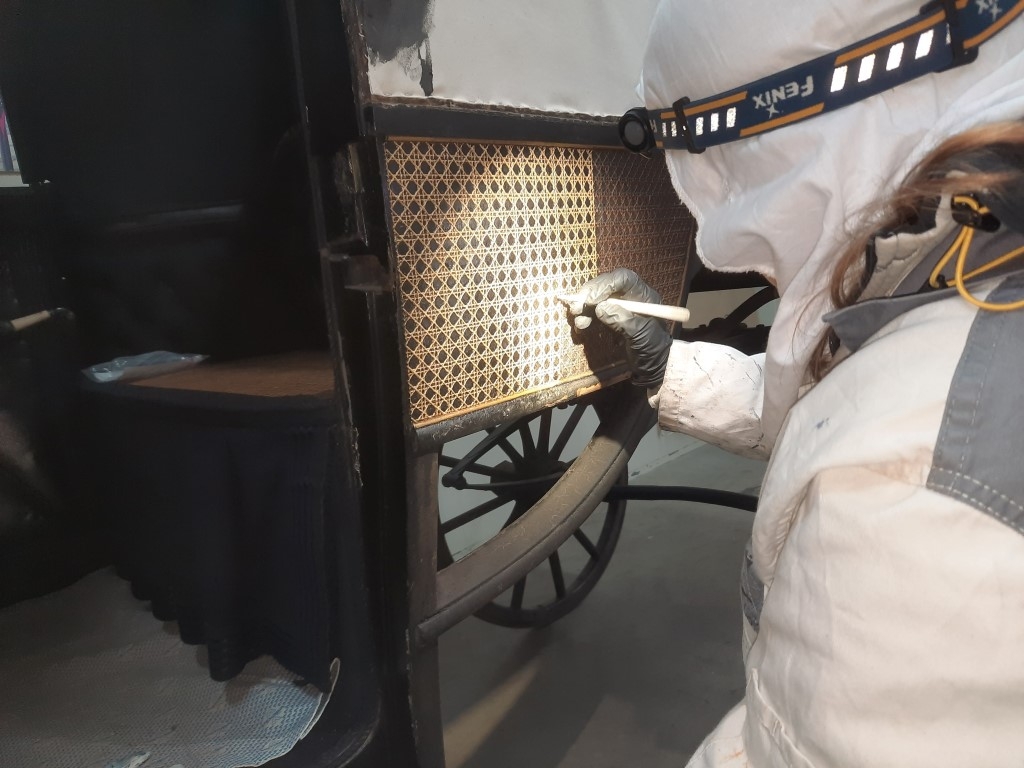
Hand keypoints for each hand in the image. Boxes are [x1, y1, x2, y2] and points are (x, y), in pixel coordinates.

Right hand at [569, 269, 671, 387]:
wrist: (652, 367)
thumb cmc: (652, 351)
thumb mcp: (641, 337)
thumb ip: (623, 321)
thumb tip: (601, 308)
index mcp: (643, 296)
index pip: (624, 279)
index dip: (605, 285)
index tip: (591, 299)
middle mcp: (630, 297)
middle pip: (607, 286)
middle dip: (589, 295)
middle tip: (576, 308)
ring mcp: (619, 307)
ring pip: (598, 298)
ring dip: (584, 308)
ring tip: (579, 323)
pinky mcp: (610, 317)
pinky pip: (594, 311)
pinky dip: (585, 317)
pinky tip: (581, 328)